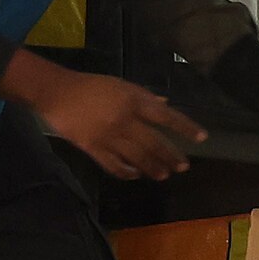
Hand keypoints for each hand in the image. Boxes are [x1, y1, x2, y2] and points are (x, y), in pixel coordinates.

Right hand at [6, 50, 205, 180]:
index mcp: (132, 101)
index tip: (201, 137)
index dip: (185, 127)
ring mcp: (109, 137)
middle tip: (183, 167)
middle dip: (171, 156)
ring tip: (164, 175)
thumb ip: (144, 96)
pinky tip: (135, 175)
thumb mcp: (120, 84)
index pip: (166, 116)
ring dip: (153, 168)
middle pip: (154, 143)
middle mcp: (124, 120)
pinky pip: (114, 166)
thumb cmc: (90, 85)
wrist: (57, 93)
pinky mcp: (93, 148)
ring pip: (137, 158)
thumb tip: (165, 104)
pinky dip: (127, 172)